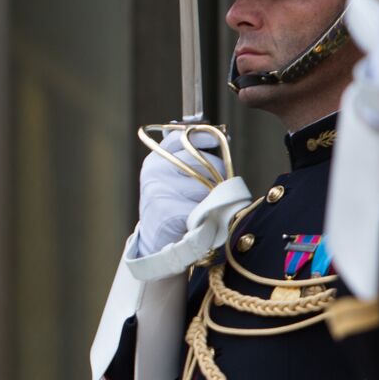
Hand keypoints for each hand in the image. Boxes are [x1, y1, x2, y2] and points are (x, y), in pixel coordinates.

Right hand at [137, 128, 224, 256]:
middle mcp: (155, 171)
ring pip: (207, 186)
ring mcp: (161, 190)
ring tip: (204, 208)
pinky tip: (199, 221)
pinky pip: (204, 207)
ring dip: (214, 198)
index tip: (219, 139)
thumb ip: (190, 160)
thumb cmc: (172, 207)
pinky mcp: (169, 211)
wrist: (156, 242)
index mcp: (155, 160)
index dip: (204, 136)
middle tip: (213, 191)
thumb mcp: (173, 179)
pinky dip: (208, 216)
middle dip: (217, 176)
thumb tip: (223, 138)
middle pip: (204, 162)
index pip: (182, 137)